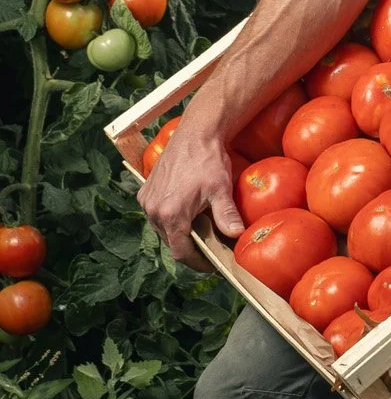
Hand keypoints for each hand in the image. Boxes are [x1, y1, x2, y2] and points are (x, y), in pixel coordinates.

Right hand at [141, 114, 244, 270]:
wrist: (195, 133)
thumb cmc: (208, 160)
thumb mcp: (221, 189)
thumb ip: (227, 215)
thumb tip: (237, 235)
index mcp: (171, 214)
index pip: (181, 252)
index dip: (198, 263)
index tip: (213, 264)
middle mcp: (153, 210)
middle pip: (172, 242)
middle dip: (191, 248)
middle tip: (211, 248)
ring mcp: (146, 200)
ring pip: (163, 229)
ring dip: (180, 233)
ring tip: (201, 231)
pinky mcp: (145, 191)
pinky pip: (156, 214)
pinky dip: (170, 218)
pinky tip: (188, 213)